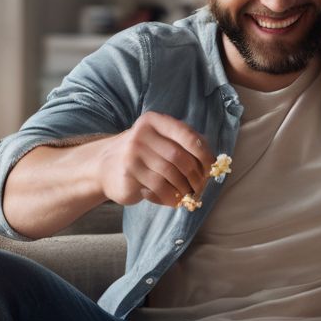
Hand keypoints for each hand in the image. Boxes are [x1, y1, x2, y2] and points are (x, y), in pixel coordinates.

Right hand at [95, 111, 212, 207]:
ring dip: (185, 188)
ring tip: (188, 194)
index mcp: (155, 121)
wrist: (105, 166)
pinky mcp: (128, 173)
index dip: (205, 155)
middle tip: (201, 187)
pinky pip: (160, 187)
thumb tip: (215, 164)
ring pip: (171, 175)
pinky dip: (172, 197)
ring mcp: (133, 153)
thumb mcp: (162, 141)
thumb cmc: (144, 154)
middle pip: (181, 159)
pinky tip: (175, 200)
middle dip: (196, 176)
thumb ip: (186, 146)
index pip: (189, 136)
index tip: (211, 169)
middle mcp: (142, 134)